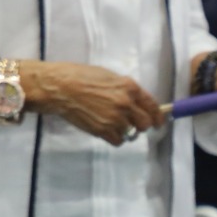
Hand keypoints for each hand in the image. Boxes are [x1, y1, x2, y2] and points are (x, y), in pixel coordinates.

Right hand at [20, 60, 165, 146]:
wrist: (58, 87)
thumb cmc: (79, 76)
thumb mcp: (108, 76)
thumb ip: (125, 89)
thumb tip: (137, 102)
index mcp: (129, 87)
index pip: (153, 106)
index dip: (158, 117)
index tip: (158, 122)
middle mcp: (126, 103)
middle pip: (145, 123)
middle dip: (140, 124)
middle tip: (131, 122)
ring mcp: (115, 118)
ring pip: (130, 133)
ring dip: (123, 130)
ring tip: (110, 122)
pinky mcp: (103, 130)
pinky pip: (117, 141)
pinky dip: (113, 137)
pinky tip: (104, 128)